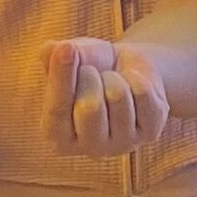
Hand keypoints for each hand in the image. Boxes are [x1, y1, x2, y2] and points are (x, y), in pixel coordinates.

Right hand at [43, 34, 173, 153]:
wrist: (128, 68)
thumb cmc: (91, 66)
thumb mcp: (70, 57)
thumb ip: (53, 55)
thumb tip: (47, 51)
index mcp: (58, 135)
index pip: (57, 109)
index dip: (61, 77)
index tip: (66, 48)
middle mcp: (89, 148)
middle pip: (90, 107)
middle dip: (91, 76)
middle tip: (92, 72)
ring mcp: (122, 144)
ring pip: (118, 97)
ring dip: (115, 77)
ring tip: (113, 80)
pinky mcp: (150, 134)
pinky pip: (143, 94)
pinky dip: (137, 78)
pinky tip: (133, 86)